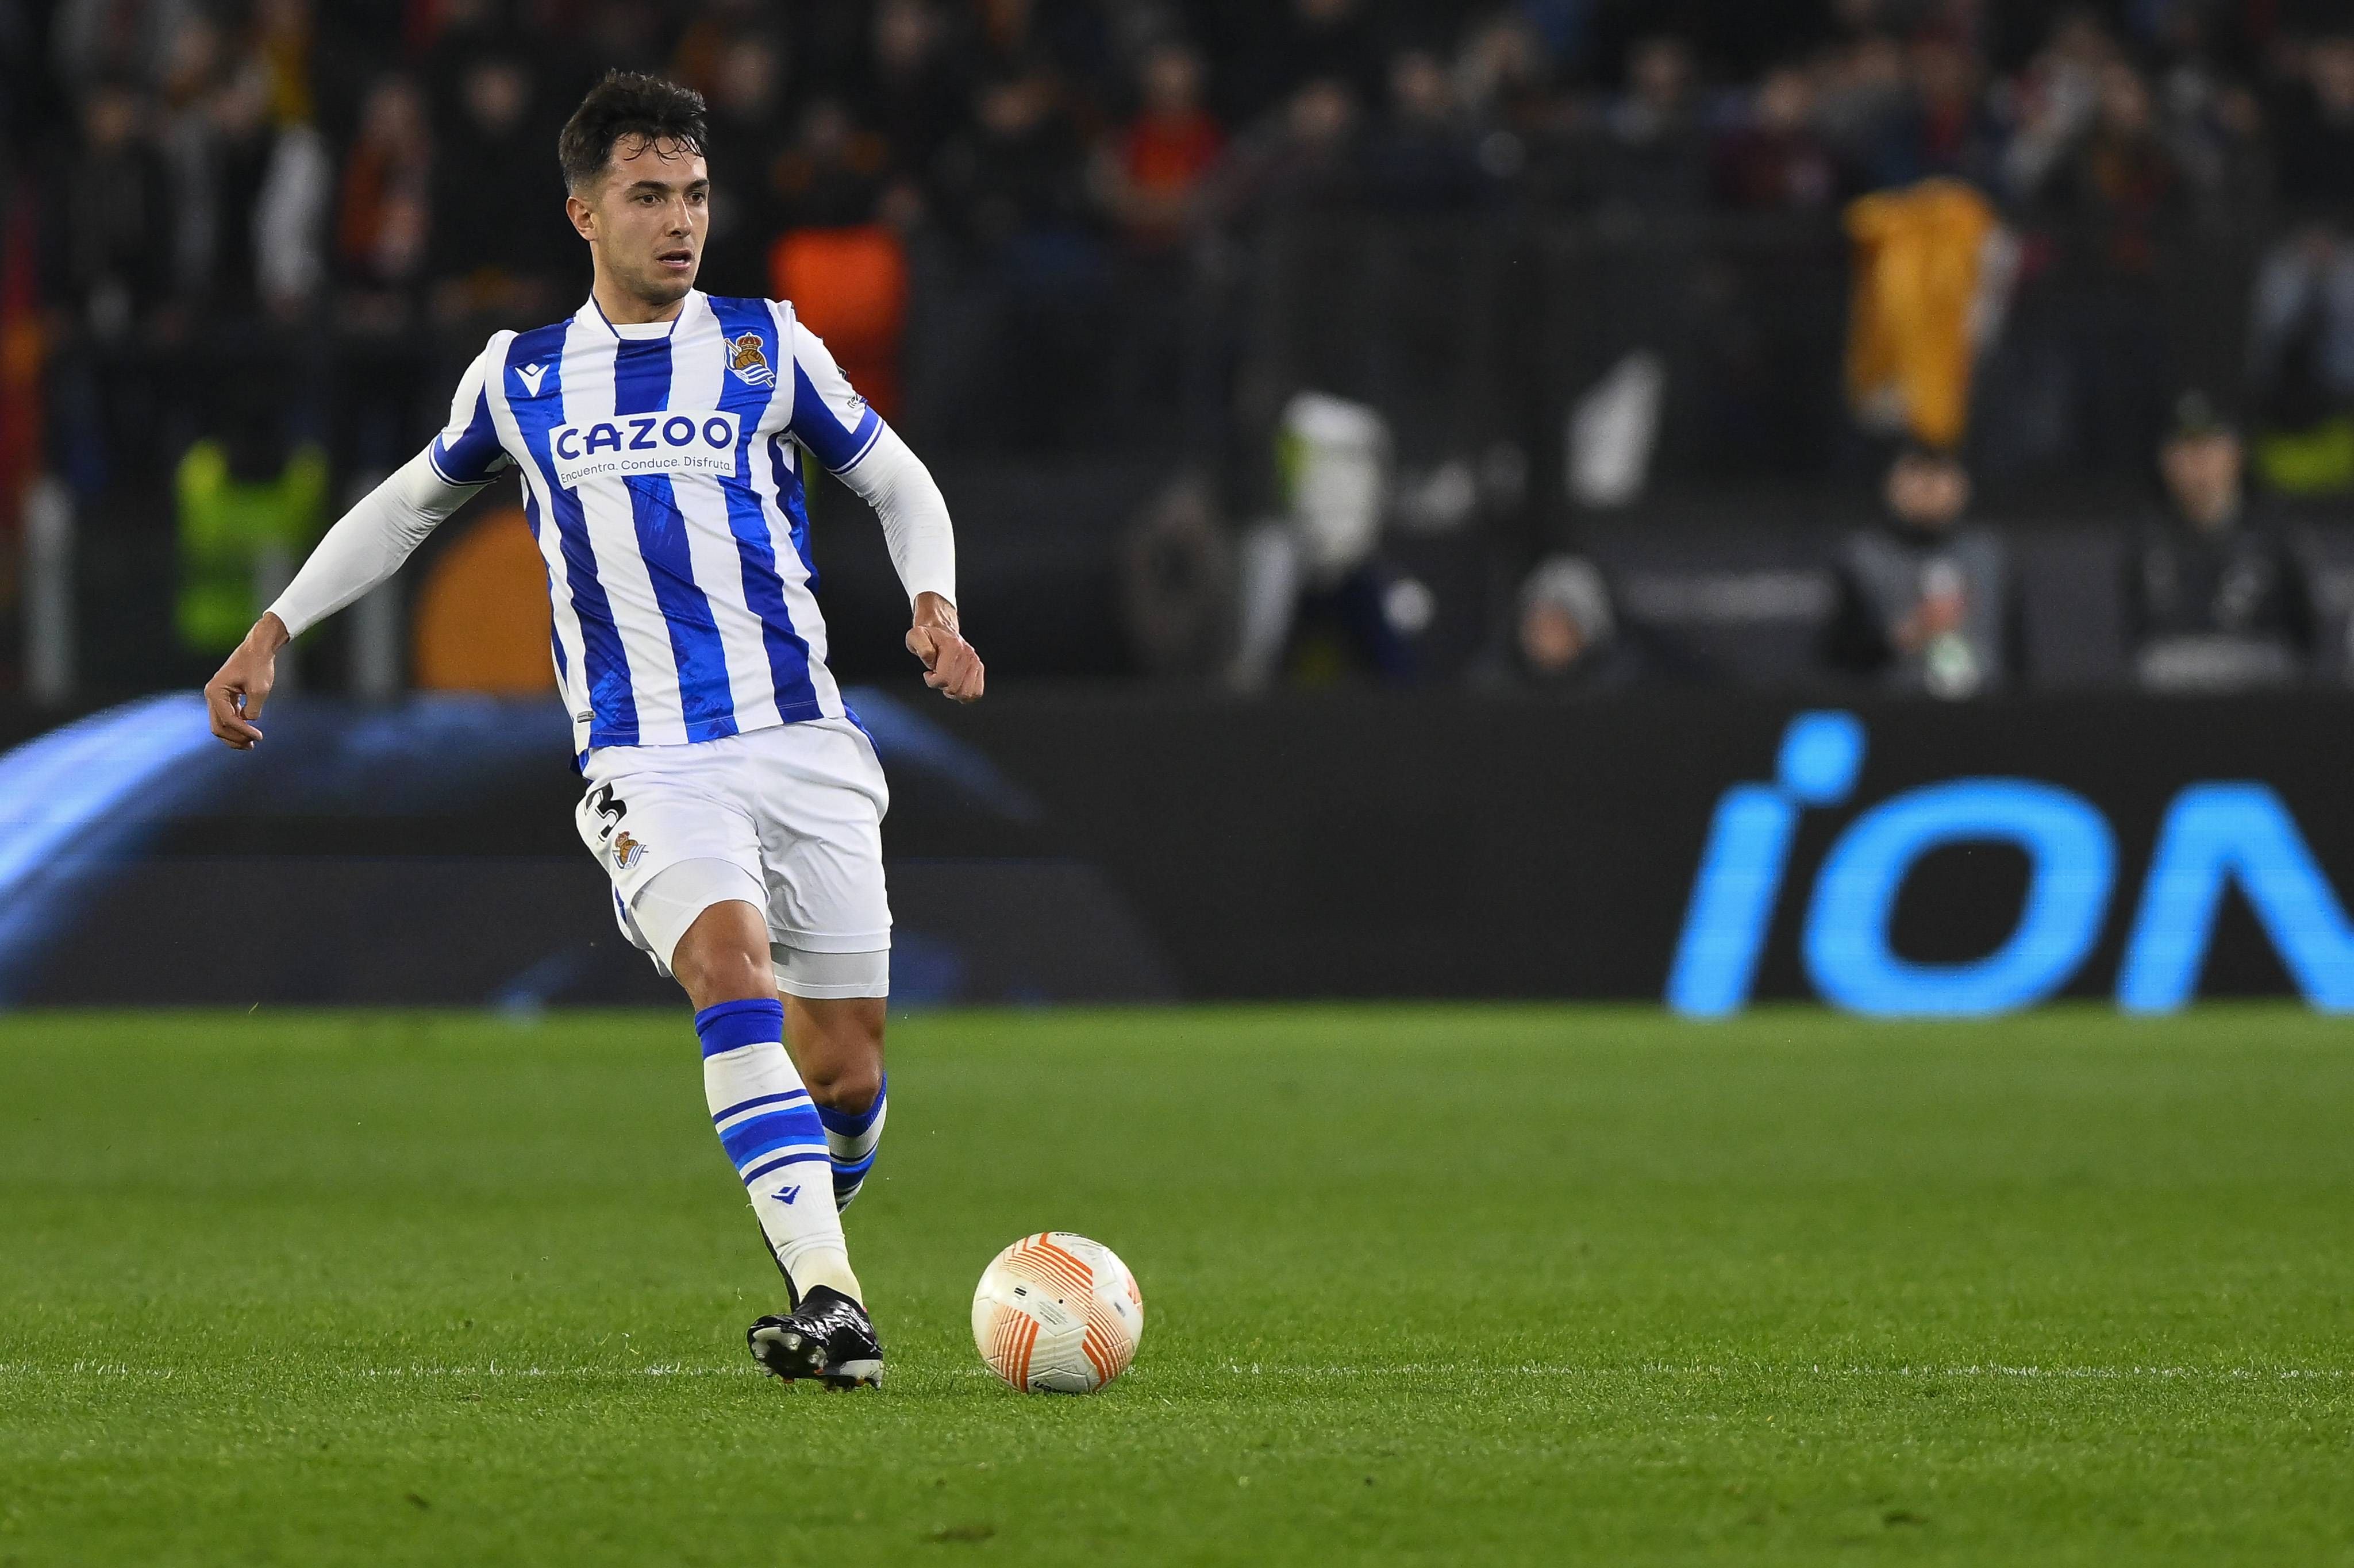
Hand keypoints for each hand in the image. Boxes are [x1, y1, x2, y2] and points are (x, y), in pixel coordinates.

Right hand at [205, 614, 288, 749]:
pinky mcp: (224, 697)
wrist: (257, 649)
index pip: (228, 720)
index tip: (259, 737)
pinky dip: (235, 727)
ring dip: (233, 736)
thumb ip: (253, 709)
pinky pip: (226, 717)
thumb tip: (248, 721)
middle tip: (252, 745)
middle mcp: (211, 695)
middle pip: (218, 726)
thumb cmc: (258, 665)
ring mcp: (216, 696)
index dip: (243, 732)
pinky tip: (248, 733)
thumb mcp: (260, 689)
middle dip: (234, 739)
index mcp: (215, 692)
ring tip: (250, 745)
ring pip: (220, 724)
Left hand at [905, 591, 983, 702]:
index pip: (944, 680)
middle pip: (954, 689)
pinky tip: (956, 685)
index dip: (932, 681)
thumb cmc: (927, 636)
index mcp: (953, 647)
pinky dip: (964, 694)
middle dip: (941, 686)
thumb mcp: (915, 636)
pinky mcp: (979, 668)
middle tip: (937, 674)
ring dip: (953, 692)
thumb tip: (931, 659)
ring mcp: (975, 662)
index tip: (928, 673)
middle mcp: (968, 655)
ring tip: (947, 680)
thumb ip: (920, 647)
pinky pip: (976, 693)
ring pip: (966, 694)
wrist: (941, 629)